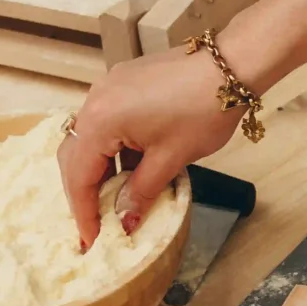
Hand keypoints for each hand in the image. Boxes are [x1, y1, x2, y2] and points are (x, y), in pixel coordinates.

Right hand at [57, 49, 245, 249]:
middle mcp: (94, 100)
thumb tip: (124, 221)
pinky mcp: (123, 82)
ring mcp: (108, 87)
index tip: (90, 240)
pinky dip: (113, 149)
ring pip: (90, 138)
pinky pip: (106, 121)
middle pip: (75, 155)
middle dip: (84, 192)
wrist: (231, 64)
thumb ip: (141, 192)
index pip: (79, 175)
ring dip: (99, 170)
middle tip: (95, 224)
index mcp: (100, 120)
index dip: (84, 212)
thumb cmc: (202, 111)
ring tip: (114, 201)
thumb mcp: (170, 159)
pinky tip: (131, 168)